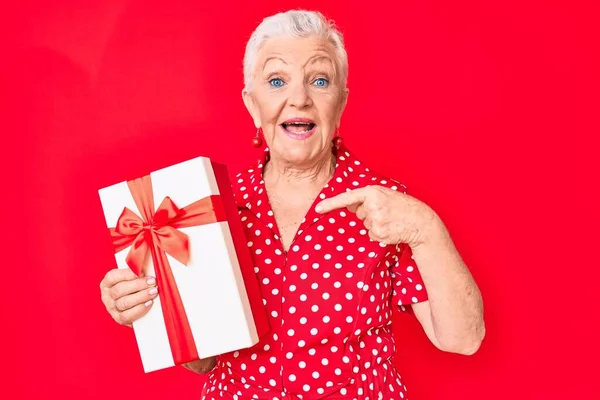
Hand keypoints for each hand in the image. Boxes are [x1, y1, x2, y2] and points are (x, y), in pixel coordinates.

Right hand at [100, 268, 158, 326]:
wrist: (136, 304)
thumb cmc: (135, 286)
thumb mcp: (133, 277)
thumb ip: (137, 270)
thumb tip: (148, 266)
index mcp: (107, 282)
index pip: (113, 277)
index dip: (127, 274)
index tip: (142, 272)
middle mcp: (107, 296)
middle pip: (119, 290)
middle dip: (138, 285)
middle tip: (152, 282)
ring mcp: (112, 308)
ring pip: (124, 303)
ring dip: (141, 296)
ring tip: (153, 292)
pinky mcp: (119, 319)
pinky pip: (127, 316)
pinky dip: (139, 309)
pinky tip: (149, 303)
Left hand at [315, 185, 437, 246]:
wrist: (421, 221)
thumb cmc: (403, 207)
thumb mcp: (385, 195)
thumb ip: (367, 198)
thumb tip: (349, 206)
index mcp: (373, 192)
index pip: (347, 197)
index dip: (330, 204)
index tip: (317, 209)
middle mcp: (372, 205)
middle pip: (359, 213)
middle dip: (369, 214)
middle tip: (387, 212)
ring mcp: (375, 220)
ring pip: (365, 225)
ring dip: (376, 225)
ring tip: (391, 220)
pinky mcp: (379, 232)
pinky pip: (371, 235)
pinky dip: (379, 234)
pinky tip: (391, 229)